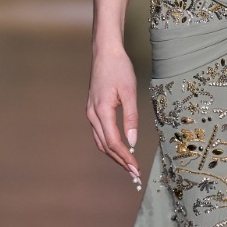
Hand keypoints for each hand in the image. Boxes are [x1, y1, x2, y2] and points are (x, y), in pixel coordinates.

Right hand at [86, 45, 142, 189]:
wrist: (105, 52)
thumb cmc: (119, 68)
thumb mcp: (130, 91)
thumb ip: (131, 117)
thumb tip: (132, 140)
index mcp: (101, 111)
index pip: (113, 142)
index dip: (125, 157)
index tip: (136, 168)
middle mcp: (92, 114)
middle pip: (105, 146)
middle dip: (120, 161)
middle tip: (134, 174)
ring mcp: (90, 112)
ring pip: (100, 141)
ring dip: (114, 155)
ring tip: (128, 166)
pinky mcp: (93, 110)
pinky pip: (99, 133)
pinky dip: (109, 145)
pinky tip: (120, 149)